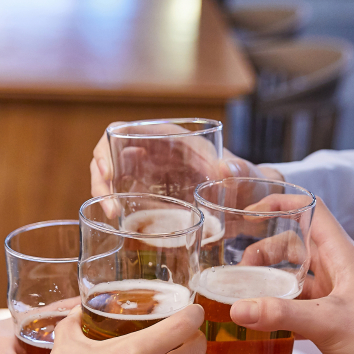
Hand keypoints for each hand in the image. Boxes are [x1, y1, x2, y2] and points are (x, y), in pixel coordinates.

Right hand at [89, 126, 281, 197]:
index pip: (128, 131)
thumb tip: (224, 170)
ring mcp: (151, 174)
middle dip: (100, 175)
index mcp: (172, 138)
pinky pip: (124, 195)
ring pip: (112, 174)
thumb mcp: (246, 175)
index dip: (110, 146)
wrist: (252, 201)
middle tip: (108, 206)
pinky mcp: (152, 195)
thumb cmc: (248, 180)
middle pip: (111, 153)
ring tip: (111, 215)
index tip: (109, 172)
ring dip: (103, 192)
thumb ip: (239, 172)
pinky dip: (114, 205)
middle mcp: (156, 152)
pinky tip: (116, 222)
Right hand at [227, 207, 353, 353]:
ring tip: (242, 295)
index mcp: (343, 256)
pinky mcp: (327, 321)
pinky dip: (275, 311)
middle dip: (264, 251)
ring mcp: (332, 296)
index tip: (251, 213)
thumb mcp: (327, 323)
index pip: (312, 211)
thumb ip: (281, 314)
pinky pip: (293, 306)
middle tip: (240, 270)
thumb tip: (238, 308)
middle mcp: (337, 271)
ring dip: (267, 282)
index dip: (282, 204)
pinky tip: (257, 325)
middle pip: (293, 244)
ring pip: (291, 277)